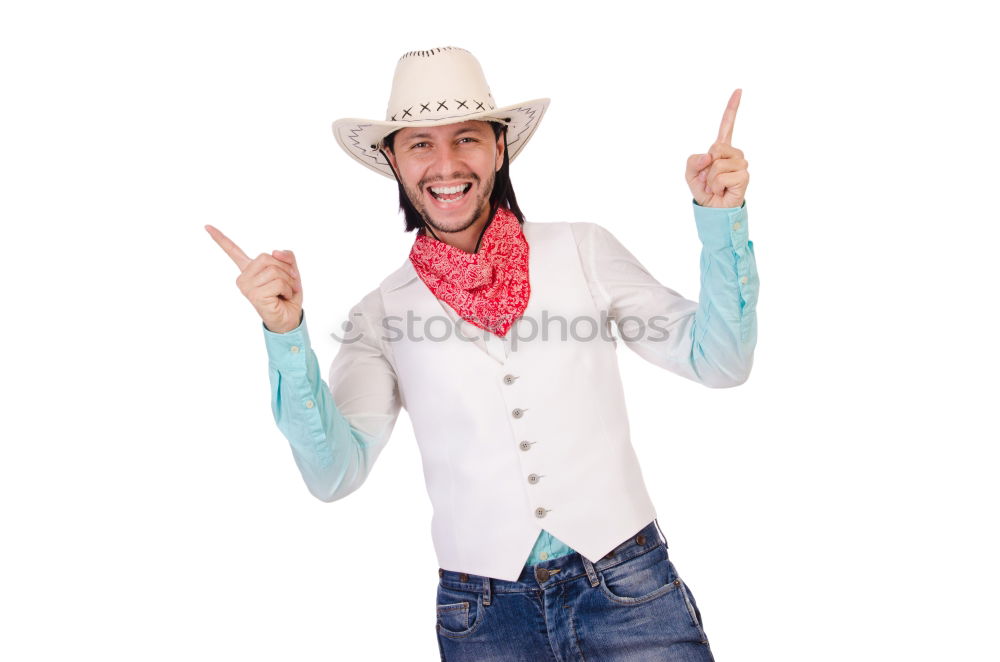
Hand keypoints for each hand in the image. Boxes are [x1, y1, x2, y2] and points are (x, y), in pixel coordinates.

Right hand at [205, 225, 303, 333]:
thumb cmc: (288, 295)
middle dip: (285, 268)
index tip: (206, 226)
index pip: (233, 251)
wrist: (289, 318)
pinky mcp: (253, 295)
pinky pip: (278, 282)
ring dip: (288, 281)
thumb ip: (286, 257)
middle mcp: (244, 277)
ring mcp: (246, 287)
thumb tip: (275, 251)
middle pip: (266, 257)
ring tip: (285, 292)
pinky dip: (288, 289)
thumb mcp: (291, 271)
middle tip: (288, 283)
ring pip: (274, 270)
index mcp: (250, 269)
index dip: (220, 238)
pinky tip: (283, 298)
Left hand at [686, 89, 748, 207]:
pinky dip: (716, 185)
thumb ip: (693, 161)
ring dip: (711, 179)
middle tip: (711, 179)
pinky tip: (722, 190)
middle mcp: (734, 154)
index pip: (727, 125)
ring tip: (717, 186)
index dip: (732, 108)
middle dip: (707, 166)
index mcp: (721, 149)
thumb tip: (708, 155)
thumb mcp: (690, 174)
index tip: (739, 90)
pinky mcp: (744, 176)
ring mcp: (741, 164)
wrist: (713, 209)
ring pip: (718, 163)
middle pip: (716, 148)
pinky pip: (722, 176)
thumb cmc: (704, 190)